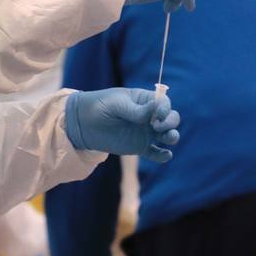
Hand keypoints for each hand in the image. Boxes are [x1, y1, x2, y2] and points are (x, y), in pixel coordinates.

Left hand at [64, 88, 179, 162]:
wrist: (83, 123)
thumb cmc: (100, 106)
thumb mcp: (117, 104)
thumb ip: (136, 110)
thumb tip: (157, 109)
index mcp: (145, 100)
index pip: (163, 103)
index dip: (165, 108)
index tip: (158, 115)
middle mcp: (149, 116)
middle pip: (170, 119)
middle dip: (170, 122)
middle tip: (158, 126)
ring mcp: (146, 132)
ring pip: (167, 135)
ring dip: (172, 137)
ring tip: (167, 138)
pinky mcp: (141, 147)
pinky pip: (157, 153)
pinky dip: (164, 156)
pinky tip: (165, 155)